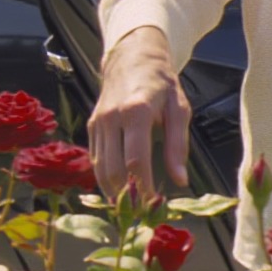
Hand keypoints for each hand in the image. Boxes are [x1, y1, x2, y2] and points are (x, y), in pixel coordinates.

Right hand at [88, 26, 191, 198]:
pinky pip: (95, 159)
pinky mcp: (91, 126)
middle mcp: (112, 117)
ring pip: (100, 168)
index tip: (154, 205)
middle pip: (113, 169)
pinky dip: (105, 178)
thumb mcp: (179, 109)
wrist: (133, 57)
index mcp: (136, 111)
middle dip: (127, 196)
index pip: (135, 160)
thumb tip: (179, 180)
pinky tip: (119, 189)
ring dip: (113, 191)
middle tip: (143, 213)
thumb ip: (177, 146)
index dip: (143, 187)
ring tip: (132, 207)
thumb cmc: (161, 83)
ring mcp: (98, 122)